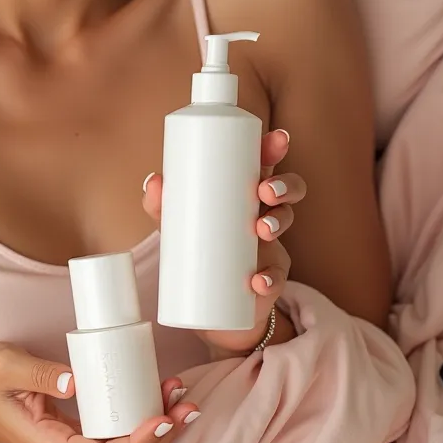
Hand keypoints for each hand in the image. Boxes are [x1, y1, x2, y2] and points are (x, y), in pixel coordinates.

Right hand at [0, 342, 199, 442]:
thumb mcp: (4, 367)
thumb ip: (38, 374)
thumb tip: (75, 381)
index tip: (163, 417)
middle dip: (159, 438)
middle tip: (187, 405)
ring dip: (155, 433)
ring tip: (180, 401)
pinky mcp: (72, 442)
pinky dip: (139, 427)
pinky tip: (156, 403)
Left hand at [142, 128, 304, 358]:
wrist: (208, 303)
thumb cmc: (194, 245)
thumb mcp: (174, 222)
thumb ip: (160, 203)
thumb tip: (154, 182)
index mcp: (242, 189)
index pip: (264, 162)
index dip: (274, 147)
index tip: (277, 139)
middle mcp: (263, 211)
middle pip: (287, 188)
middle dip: (283, 184)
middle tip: (263, 191)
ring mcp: (271, 243)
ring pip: (287, 221)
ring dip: (279, 221)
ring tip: (262, 229)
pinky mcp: (270, 277)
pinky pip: (278, 275)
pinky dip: (270, 278)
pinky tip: (258, 281)